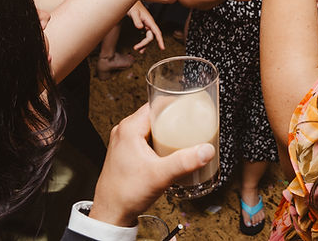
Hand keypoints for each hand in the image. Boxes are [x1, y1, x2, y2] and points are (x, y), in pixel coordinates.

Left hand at [89, 104, 215, 226]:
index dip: (174, 103)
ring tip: (183, 136)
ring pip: (149, 128)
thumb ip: (185, 162)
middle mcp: (124, 132)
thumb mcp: (160, 175)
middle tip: (191, 123)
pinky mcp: (125, 153)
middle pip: (154, 115)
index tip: (190, 106)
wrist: (111, 214)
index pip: (155, 104)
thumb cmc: (126, 193)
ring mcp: (123, 142)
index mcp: (129, 128)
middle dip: (173, 118)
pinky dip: (158, 140)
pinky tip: (169, 150)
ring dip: (165, 130)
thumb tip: (206, 150)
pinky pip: (145, 139)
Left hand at [127, 2, 163, 51]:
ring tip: (137, 49)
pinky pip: (145, 35)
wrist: (130, 1)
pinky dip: (143, 41)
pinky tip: (140, 46)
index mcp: (149, 20)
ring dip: (143, 44)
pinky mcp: (143, 25)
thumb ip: (136, 20)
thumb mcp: (133, 12)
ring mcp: (146, 25)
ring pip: (148, 37)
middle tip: (137, 48)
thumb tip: (140, 27)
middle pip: (151, 37)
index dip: (160, 40)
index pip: (157, 32)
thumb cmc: (133, 6)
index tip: (162, 48)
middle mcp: (149, 23)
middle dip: (145, 44)